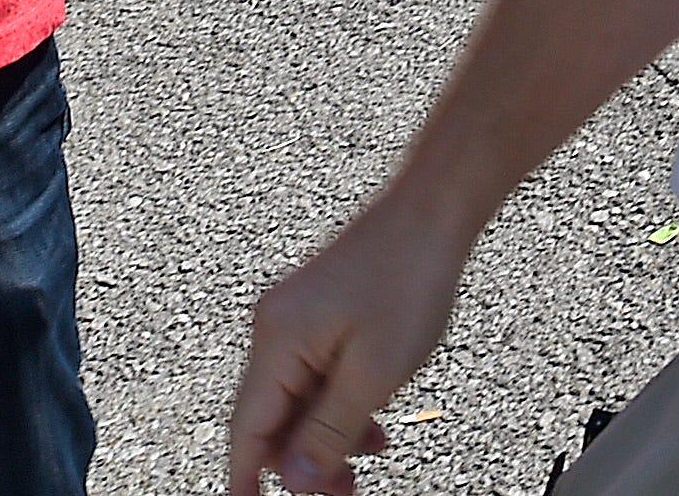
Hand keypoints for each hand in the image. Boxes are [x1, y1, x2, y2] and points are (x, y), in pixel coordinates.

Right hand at [224, 188, 474, 494]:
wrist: (432, 211)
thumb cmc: (407, 279)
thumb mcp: (373, 374)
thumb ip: (329, 431)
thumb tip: (295, 481)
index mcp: (277, 341)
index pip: (248, 428)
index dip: (246, 478)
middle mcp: (274, 327)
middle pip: (271, 417)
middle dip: (301, 462)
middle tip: (342, 493)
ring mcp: (295, 317)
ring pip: (297, 398)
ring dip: (325, 434)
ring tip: (366, 460)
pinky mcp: (318, 312)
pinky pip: (315, 373)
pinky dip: (338, 404)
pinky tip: (372, 422)